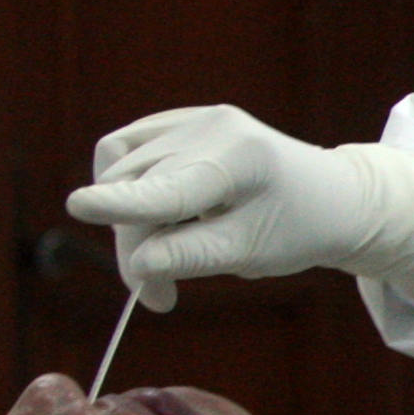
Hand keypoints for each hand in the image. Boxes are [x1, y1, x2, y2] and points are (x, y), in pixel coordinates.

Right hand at [69, 106, 413, 306]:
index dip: (124, 203)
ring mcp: (195, 118)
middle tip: (159, 296)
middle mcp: (214, 127)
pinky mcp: (181, 120)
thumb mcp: (250, 253)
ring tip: (168, 255)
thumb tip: (137, 265)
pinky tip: (163, 214)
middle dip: (136, 245)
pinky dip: (131, 187)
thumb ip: (192, 257)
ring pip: (121, 169)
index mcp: (242, 159)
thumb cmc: (297, 229)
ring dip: (131, 220)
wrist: (332, 197)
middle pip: (136, 188)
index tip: (81, 207)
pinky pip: (127, 151)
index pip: (172, 187)